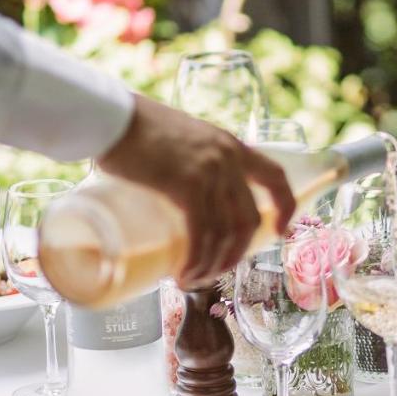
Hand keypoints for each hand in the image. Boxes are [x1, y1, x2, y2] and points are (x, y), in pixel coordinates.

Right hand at [97, 95, 295, 283]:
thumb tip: (191, 199)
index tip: (283, 232)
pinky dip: (195, 260)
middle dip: (236, 254)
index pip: (276, 177)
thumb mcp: (185, 140)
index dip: (286, 208)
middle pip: (249, 220)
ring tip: (193, 279)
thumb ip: (197, 162)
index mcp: (232, 146)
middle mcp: (228, 159)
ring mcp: (209, 171)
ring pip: (224, 233)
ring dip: (211, 265)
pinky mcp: (185, 185)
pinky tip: (183, 274)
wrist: (110, 116)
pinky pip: (200, 234)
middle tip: (217, 271)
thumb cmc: (136, 130)